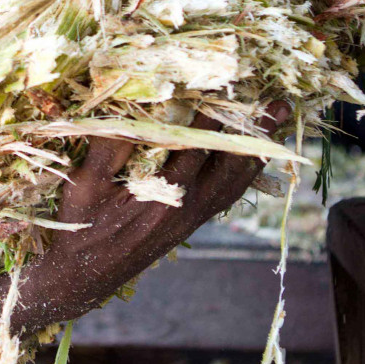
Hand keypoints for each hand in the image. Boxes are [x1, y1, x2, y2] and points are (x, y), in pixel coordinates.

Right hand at [19, 103, 289, 322]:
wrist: (84, 276)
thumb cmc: (81, 227)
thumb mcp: (85, 183)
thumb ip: (108, 146)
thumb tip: (127, 106)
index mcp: (163, 194)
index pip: (198, 148)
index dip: (217, 118)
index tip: (232, 87)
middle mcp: (187, 207)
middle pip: (232, 165)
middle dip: (257, 132)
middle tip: (282, 105)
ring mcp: (192, 217)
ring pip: (235, 182)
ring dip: (259, 151)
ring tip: (280, 125)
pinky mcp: (190, 223)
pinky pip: (227, 196)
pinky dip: (244, 174)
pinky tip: (253, 160)